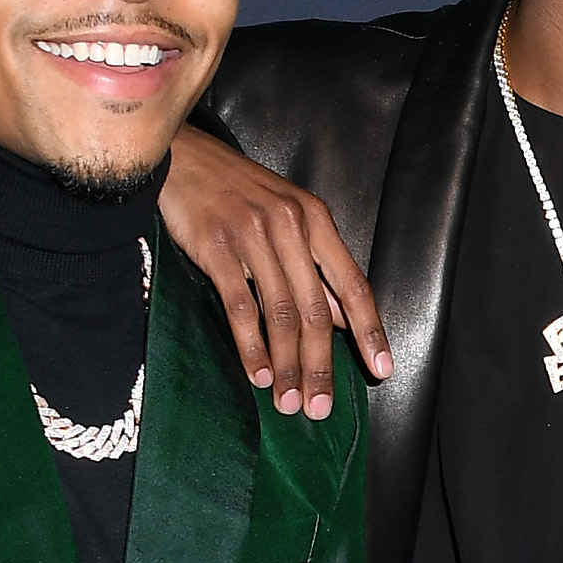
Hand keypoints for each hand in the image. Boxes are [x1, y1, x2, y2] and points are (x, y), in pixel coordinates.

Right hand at [159, 126, 392, 417]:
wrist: (180, 156)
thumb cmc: (237, 190)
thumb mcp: (289, 218)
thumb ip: (317, 267)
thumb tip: (344, 318)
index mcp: (316, 221)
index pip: (353, 285)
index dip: (370, 331)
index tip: (382, 369)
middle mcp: (291, 227)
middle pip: (317, 310)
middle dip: (322, 364)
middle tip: (321, 407)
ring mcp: (253, 236)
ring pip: (281, 314)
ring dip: (288, 365)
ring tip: (291, 402)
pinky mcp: (216, 248)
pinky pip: (240, 307)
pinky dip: (252, 346)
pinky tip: (259, 375)